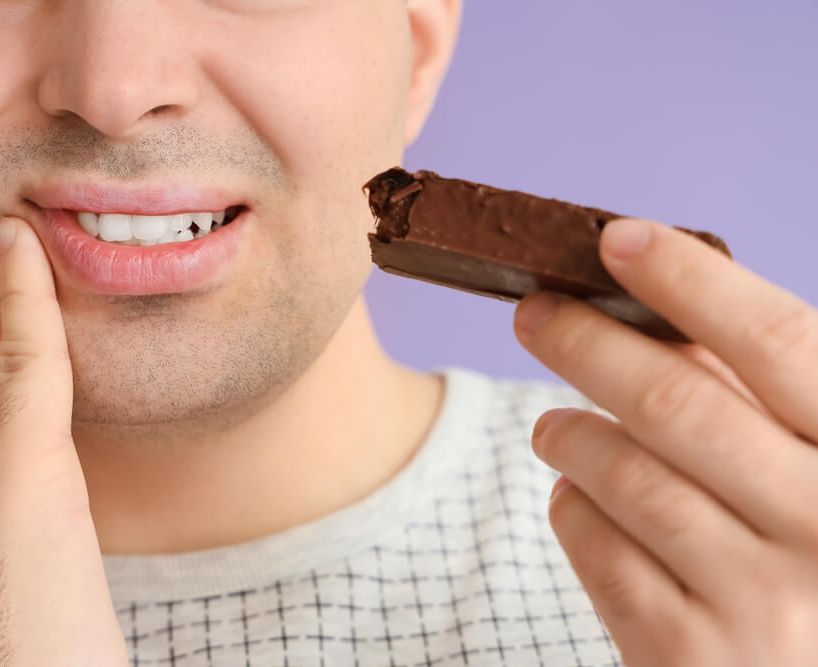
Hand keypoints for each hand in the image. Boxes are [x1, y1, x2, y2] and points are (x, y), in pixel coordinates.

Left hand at [514, 218, 817, 665]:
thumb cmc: (803, 551)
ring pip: (623, 475)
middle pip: (675, 402)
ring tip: (553, 426)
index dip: (691, 281)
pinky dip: (572, 507)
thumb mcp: (810, 464)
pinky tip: (578, 497)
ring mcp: (765, 602)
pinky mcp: (690, 654)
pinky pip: (598, 547)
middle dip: (585, 344)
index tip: (616, 239)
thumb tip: (658, 302)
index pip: (776, 341)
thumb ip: (753, 396)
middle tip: (533, 314)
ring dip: (567, 433)